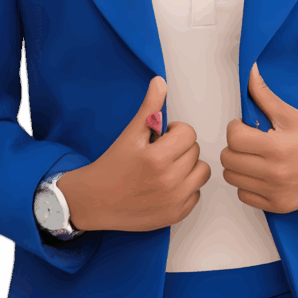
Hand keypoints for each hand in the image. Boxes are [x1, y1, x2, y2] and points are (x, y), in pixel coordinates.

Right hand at [57, 76, 211, 231]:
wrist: (95, 200)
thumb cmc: (112, 165)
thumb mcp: (130, 133)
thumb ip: (149, 108)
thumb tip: (160, 82)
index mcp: (157, 158)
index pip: (188, 134)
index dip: (174, 132)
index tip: (160, 138)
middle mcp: (168, 181)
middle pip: (195, 151)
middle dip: (179, 148)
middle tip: (159, 153)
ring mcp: (173, 200)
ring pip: (201, 172)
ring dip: (188, 167)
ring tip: (167, 167)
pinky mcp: (175, 215)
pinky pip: (196, 193)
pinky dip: (186, 188)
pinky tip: (167, 186)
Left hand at [220, 63, 297, 213]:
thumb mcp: (291, 113)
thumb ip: (264, 94)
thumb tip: (250, 71)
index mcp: (276, 147)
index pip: (233, 138)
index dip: (235, 128)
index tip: (245, 126)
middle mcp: (274, 173)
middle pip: (228, 159)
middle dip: (235, 146)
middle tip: (250, 141)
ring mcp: (276, 192)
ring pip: (232, 179)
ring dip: (239, 166)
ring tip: (255, 157)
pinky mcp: (279, 206)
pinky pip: (244, 196)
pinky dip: (248, 185)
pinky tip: (261, 174)